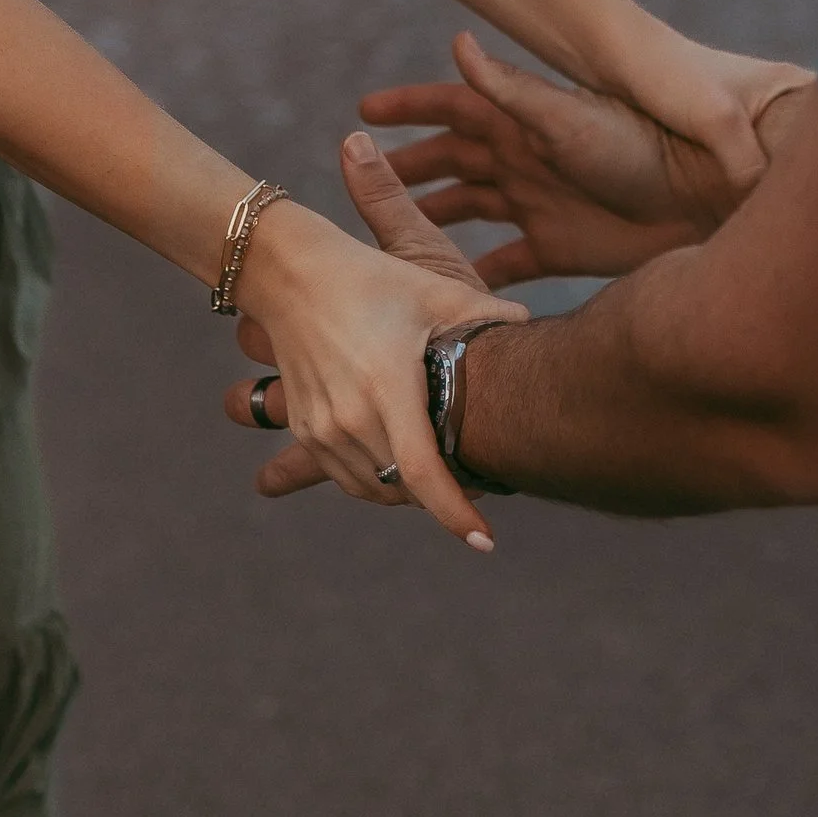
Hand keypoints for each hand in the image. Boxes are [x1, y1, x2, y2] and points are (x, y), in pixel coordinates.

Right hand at [221, 143, 527, 544]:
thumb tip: (528, 328)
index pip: (425, 475)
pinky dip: (378, 479)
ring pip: (376, 489)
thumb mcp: (433, 291)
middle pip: (406, 489)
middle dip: (445, 495)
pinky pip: (348, 477)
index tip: (484, 542)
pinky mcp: (305, 429)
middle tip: (481, 479)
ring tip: (443, 473)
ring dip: (410, 491)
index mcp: (388, 388)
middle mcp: (350, 418)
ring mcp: (322, 429)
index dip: (456, 515)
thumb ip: (485, 313)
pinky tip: (402, 461)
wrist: (289, 275)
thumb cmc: (370, 280)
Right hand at [363, 30, 813, 283]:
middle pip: (452, 160)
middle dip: (407, 167)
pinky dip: (478, 271)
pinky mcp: (561, 246)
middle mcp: (526, 159)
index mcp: (523, 121)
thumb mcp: (570, 118)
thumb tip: (457, 42)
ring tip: (388, 232)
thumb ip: (513, 90)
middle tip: (357, 179)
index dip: (409, 108)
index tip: (361, 113)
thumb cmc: (644, 147)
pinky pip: (507, 259)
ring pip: (471, 207)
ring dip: (433, 216)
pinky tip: (449, 286)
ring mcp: (541, 202)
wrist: (707, 199)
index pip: (453, 106)